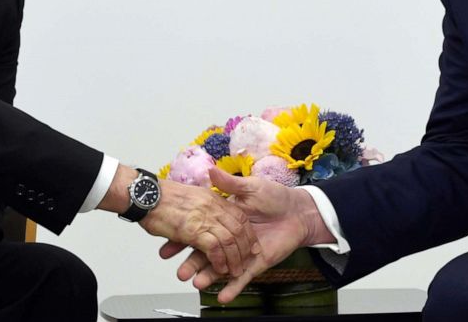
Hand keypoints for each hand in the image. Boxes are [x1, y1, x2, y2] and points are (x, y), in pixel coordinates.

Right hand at [161, 168, 327, 303]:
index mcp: (225, 220)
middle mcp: (230, 238)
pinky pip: (243, 278)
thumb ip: (230, 184)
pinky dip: (233, 288)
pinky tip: (222, 296)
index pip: (201, 232)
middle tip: (180, 272)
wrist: (299, 211)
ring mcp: (242, 253)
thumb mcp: (250, 187)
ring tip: (196, 283)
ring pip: (222, 268)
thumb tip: (210, 170)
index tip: (168, 248)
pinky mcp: (256, 264)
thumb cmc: (276, 197)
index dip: (185, 240)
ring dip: (210, 277)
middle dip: (193, 264)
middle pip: (207, 254)